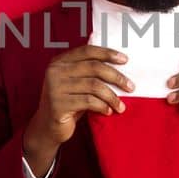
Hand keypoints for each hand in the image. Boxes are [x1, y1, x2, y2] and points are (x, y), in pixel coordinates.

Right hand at [24, 45, 132, 175]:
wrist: (48, 127)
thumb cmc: (68, 102)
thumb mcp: (75, 82)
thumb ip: (87, 67)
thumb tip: (110, 50)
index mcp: (59, 62)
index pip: (87, 51)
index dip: (107, 53)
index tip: (125, 60)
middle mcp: (55, 72)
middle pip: (94, 68)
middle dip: (116, 77)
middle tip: (130, 86)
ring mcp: (55, 88)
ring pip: (94, 86)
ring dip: (112, 96)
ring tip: (121, 105)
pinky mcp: (58, 105)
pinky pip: (89, 102)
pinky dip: (103, 106)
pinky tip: (109, 111)